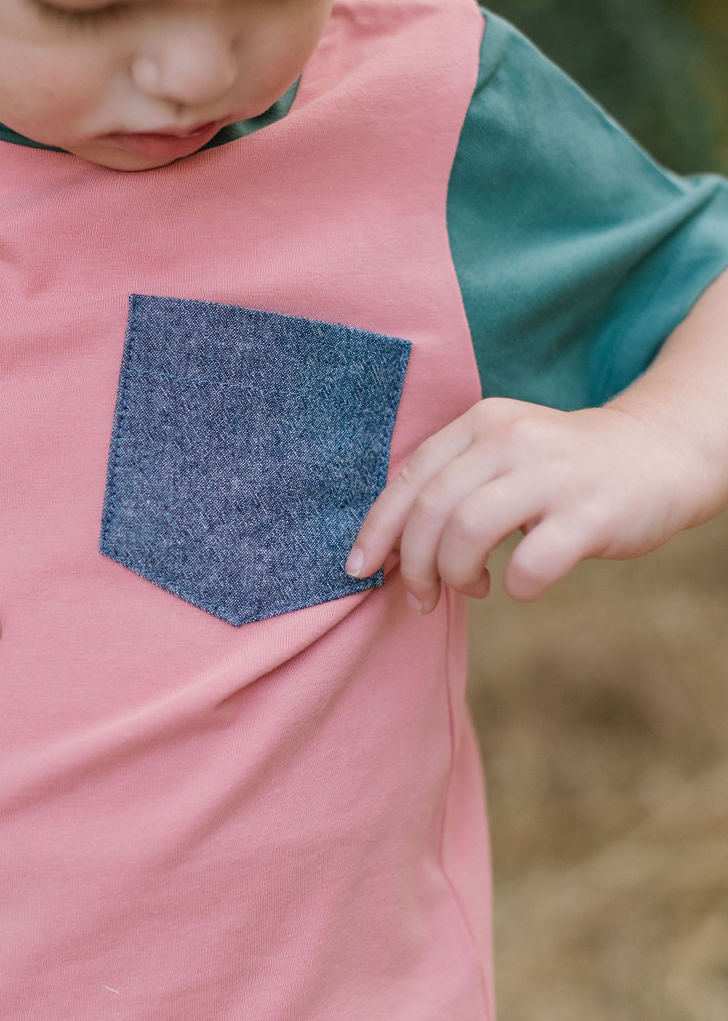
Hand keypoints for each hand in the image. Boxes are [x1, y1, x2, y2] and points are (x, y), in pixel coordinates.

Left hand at [344, 397, 700, 612]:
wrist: (659, 456)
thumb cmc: (562, 470)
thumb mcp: (502, 455)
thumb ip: (451, 485)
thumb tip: (388, 548)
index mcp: (481, 423)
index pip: (409, 477)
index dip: (376, 529)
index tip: (360, 569)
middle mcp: (512, 439)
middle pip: (431, 509)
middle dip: (413, 565)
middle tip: (423, 596)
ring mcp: (553, 473)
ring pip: (467, 530)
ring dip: (456, 575)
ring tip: (474, 587)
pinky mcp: (591, 513)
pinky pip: (531, 562)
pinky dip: (515, 586)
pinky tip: (521, 584)